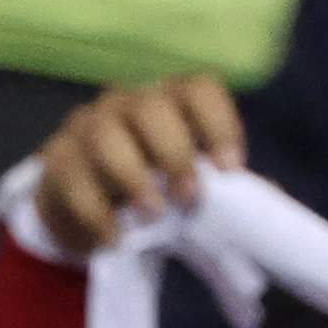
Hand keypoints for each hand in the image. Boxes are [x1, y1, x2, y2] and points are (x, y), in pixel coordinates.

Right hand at [28, 76, 246, 260]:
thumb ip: (225, 191)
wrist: (88, 212)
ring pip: (106, 135)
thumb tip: (269, 208)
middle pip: (151, 107)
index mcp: (170, 103)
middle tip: (189, 199)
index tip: (230, 169)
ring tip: (152, 216)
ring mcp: (88, 127)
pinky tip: (115, 238)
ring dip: (133, 177)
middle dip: (174, 153)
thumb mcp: (190, 186)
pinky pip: (73, 178)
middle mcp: (128, 104)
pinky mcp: (57, 161)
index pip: (199, 89)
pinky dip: (96, 212)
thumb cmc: (152, 189)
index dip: (218, 123)